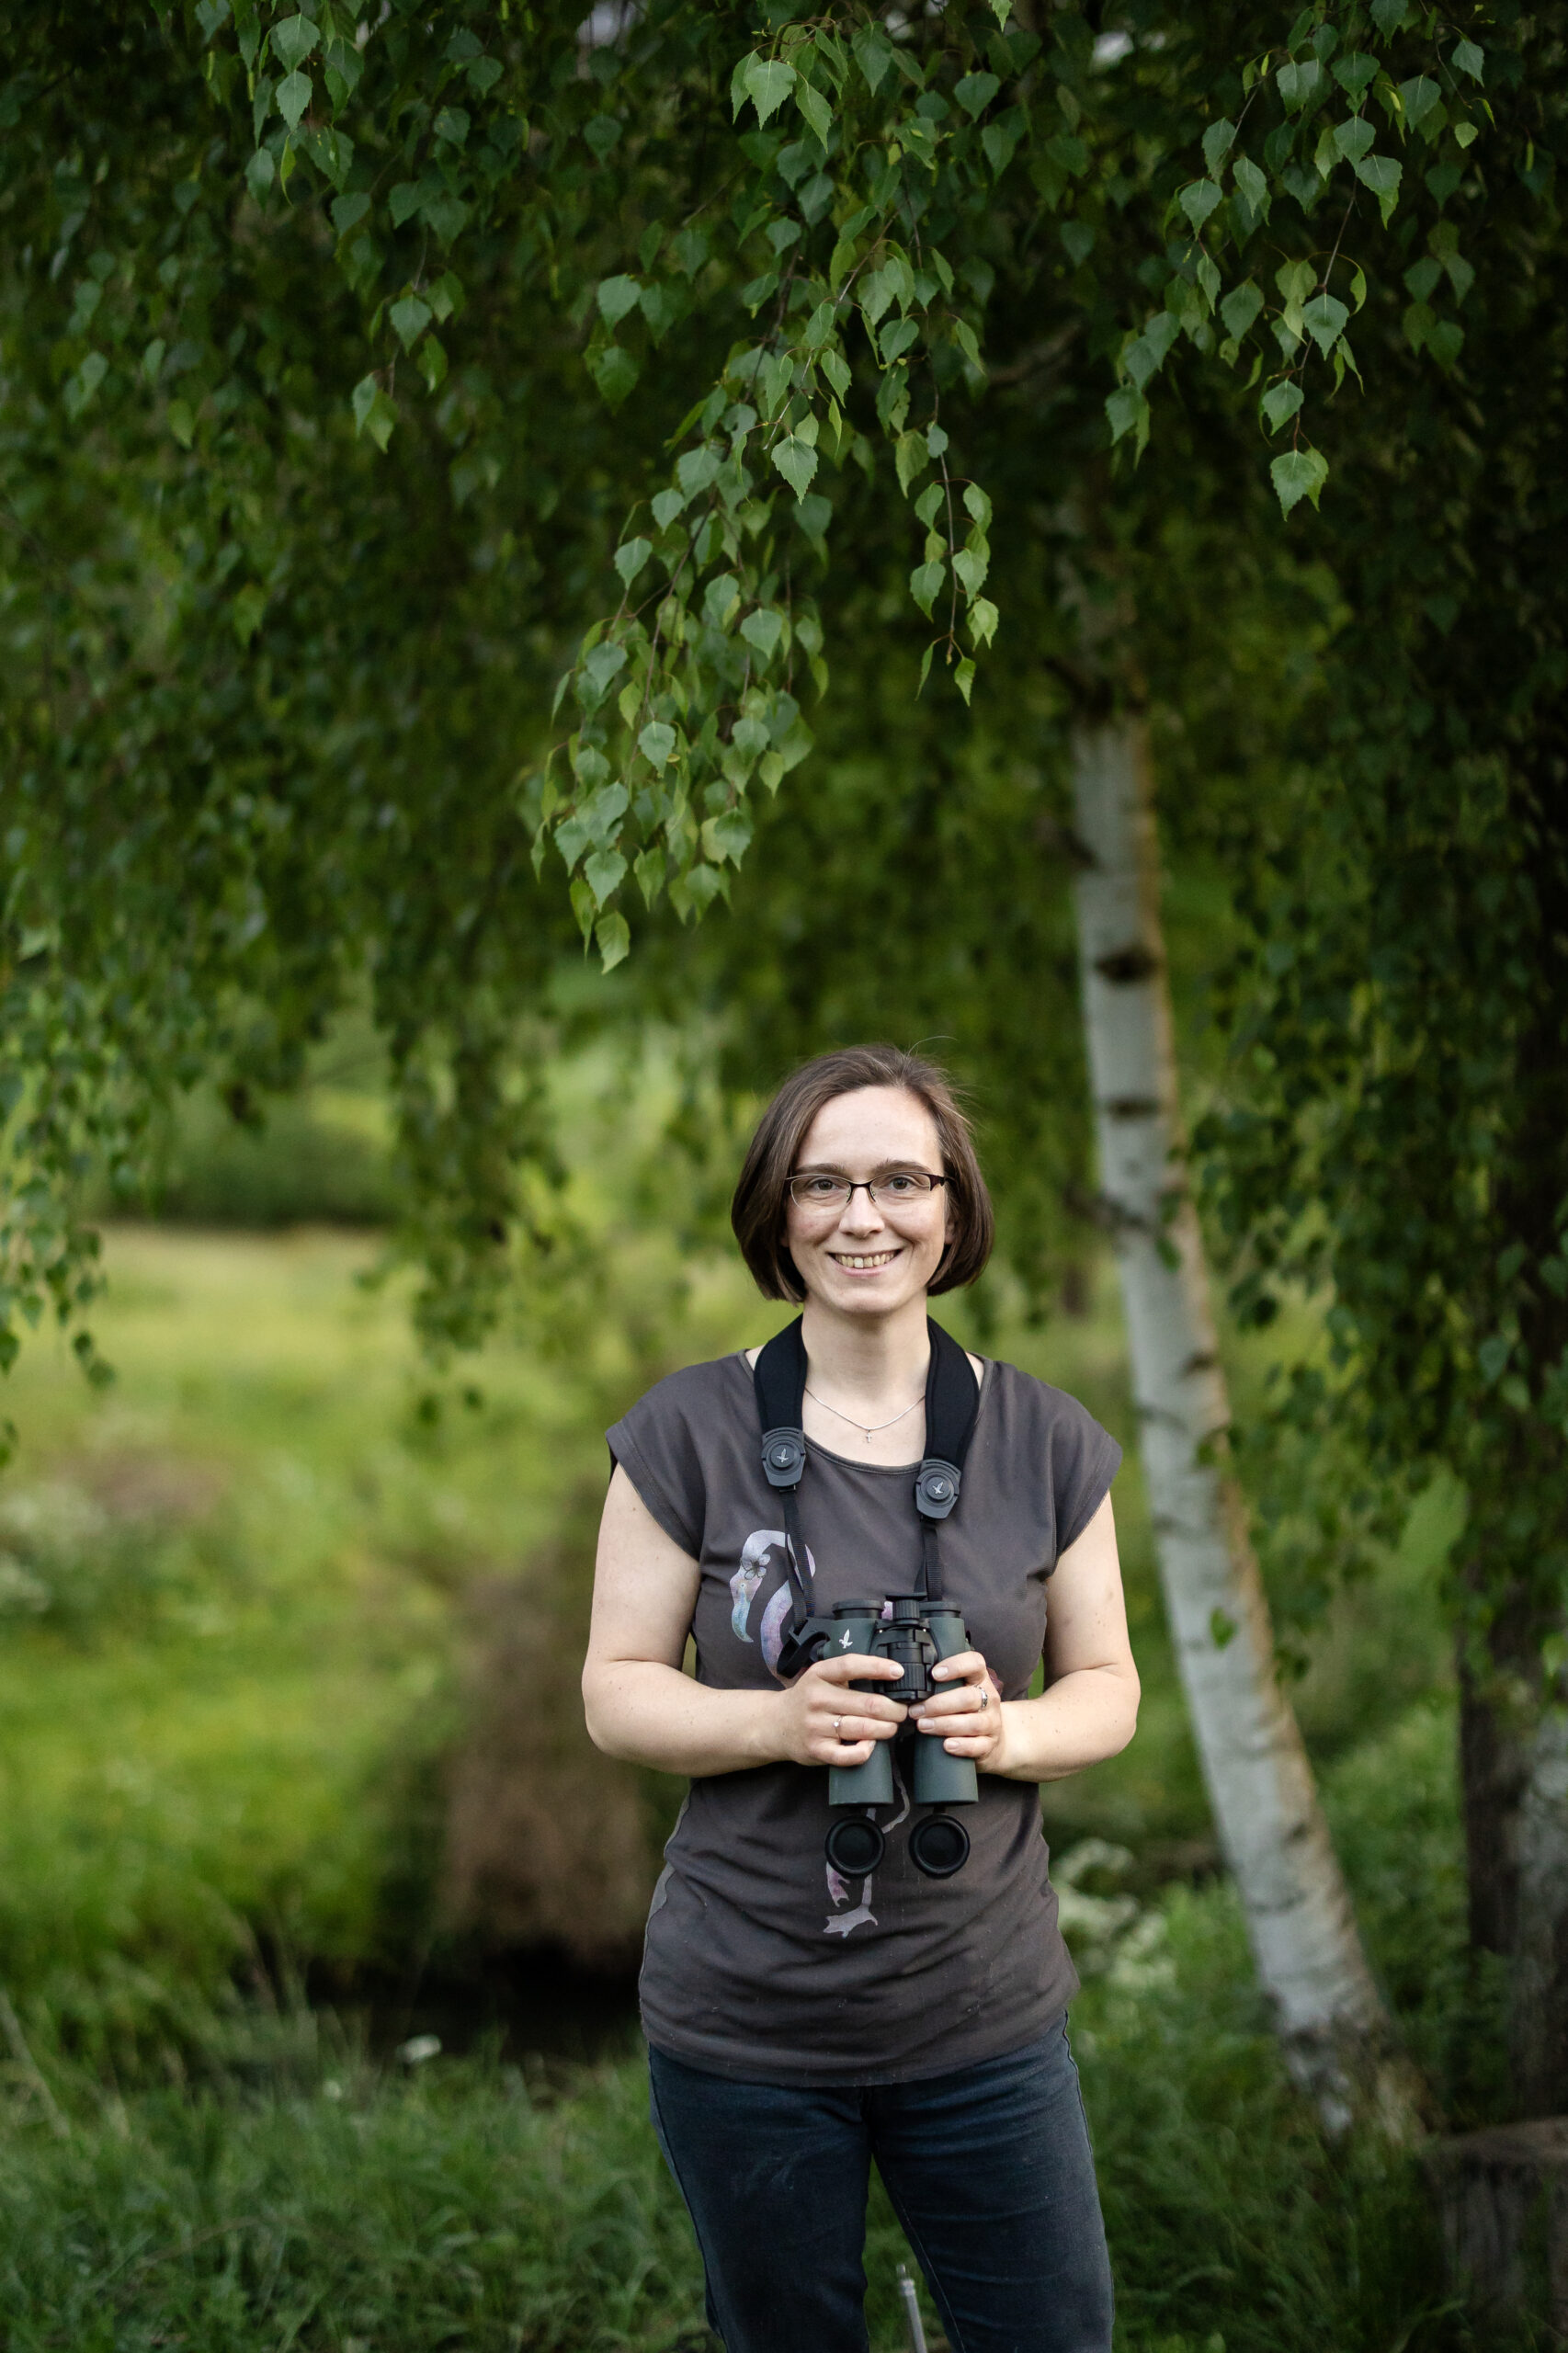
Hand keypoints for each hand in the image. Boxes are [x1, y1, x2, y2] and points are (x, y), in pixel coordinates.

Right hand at [777, 1652, 906, 1767]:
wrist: (776, 1724)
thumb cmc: (808, 1699)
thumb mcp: (821, 1677)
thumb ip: (848, 1675)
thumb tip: (890, 1677)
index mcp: (819, 1674)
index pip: (851, 1666)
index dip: (878, 1667)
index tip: (898, 1672)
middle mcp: (817, 1699)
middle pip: (867, 1704)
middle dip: (893, 1709)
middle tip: (902, 1711)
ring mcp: (816, 1726)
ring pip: (863, 1729)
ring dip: (886, 1729)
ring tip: (891, 1726)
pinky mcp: (817, 1750)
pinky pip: (850, 1754)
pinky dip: (866, 1750)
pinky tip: (871, 1744)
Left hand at [909, 1648, 1006, 1771]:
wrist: (994, 1737)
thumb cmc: (968, 1710)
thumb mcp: (961, 1690)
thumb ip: (943, 1685)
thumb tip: (910, 1683)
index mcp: (980, 1679)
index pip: (975, 1664)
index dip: (956, 1666)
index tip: (934, 1674)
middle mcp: (989, 1699)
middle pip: (968, 1697)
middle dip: (939, 1704)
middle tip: (916, 1710)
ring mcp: (992, 1722)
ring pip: (973, 1723)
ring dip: (945, 1724)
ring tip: (923, 1726)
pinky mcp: (990, 1743)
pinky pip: (978, 1745)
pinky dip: (962, 1746)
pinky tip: (946, 1745)